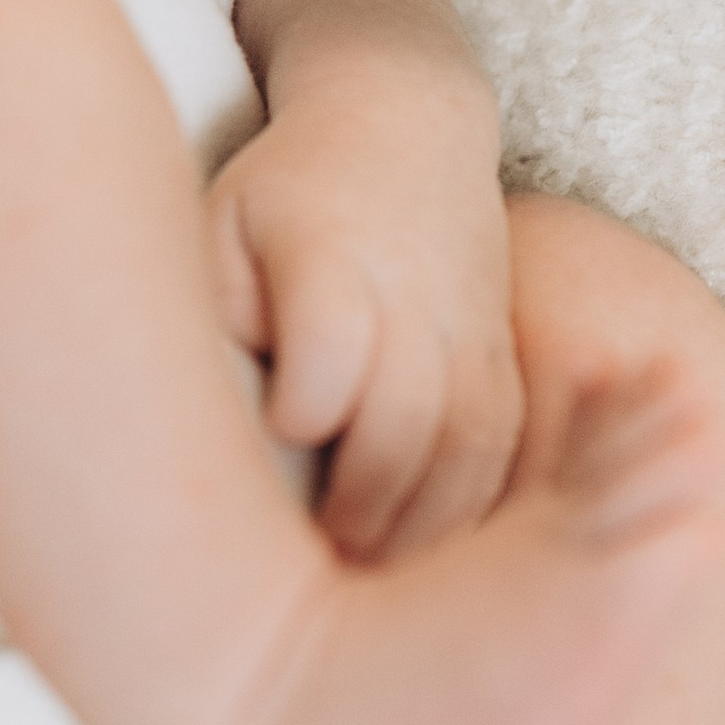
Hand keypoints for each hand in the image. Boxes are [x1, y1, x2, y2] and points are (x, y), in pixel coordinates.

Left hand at [208, 52, 519, 560]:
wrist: (404, 130)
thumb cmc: (285, 193)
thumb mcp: (223, 220)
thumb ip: (216, 306)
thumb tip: (221, 397)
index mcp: (336, 269)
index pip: (326, 367)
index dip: (296, 414)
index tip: (270, 437)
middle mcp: (418, 313)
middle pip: (397, 444)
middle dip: (347, 523)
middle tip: (292, 580)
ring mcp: (474, 349)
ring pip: (461, 476)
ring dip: (406, 548)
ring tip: (346, 594)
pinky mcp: (508, 379)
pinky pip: (501, 476)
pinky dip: (461, 537)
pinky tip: (408, 572)